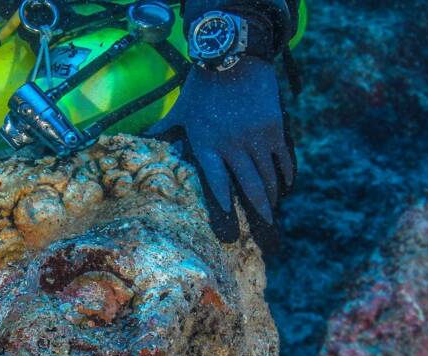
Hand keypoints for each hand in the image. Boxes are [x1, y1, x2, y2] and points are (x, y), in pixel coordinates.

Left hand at [147, 57, 294, 242]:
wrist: (232, 56)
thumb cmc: (202, 86)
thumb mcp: (180, 110)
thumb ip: (163, 131)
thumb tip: (141, 141)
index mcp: (207, 145)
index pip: (218, 183)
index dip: (225, 203)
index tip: (231, 222)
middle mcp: (232, 145)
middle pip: (250, 186)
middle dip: (259, 209)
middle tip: (266, 227)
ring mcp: (255, 137)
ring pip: (268, 176)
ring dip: (272, 196)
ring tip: (273, 211)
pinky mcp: (273, 128)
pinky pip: (283, 159)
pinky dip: (286, 175)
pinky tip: (285, 186)